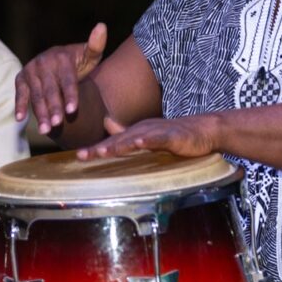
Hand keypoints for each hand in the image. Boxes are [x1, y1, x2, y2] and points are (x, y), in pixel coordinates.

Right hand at [15, 23, 106, 133]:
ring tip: (45, 130)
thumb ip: (96, 45)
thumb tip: (102, 26)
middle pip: (50, 90)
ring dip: (39, 112)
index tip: (73, 110)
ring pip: (36, 95)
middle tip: (57, 125)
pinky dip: (19, 105)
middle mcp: (43, 62)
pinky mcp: (21, 78)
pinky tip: (20, 119)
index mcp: (61, 57)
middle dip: (53, 108)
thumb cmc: (79, 63)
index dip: (70, 95)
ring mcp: (31, 70)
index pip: (67, 80)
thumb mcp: (90, 55)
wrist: (59, 61)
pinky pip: (20, 93)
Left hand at [76, 114, 217, 159]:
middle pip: (118, 140)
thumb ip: (128, 133)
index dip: (96, 149)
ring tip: (102, 151)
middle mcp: (142, 129)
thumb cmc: (174, 135)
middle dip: (100, 148)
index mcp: (136, 132)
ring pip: (134, 138)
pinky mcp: (172, 136)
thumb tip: (107, 125)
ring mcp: (156, 131)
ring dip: (118, 144)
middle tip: (82, 156)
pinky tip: (139, 142)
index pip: (112, 142)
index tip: (78, 157)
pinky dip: (148, 139)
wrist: (203, 130)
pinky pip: (158, 138)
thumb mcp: (147, 135)